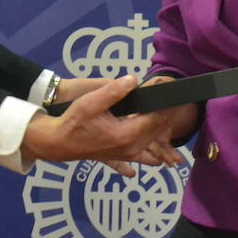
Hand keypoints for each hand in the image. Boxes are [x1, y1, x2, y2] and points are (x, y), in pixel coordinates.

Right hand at [21, 75, 168, 176]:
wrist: (58, 143)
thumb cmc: (73, 122)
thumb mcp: (91, 103)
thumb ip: (113, 91)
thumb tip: (133, 80)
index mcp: (125, 134)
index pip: (155, 119)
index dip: (166, 106)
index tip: (175, 95)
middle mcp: (130, 147)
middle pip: (157, 131)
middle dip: (168, 117)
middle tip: (179, 102)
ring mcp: (126, 154)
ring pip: (152, 143)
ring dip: (163, 133)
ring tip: (172, 118)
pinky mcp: (120, 155)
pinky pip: (141, 155)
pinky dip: (149, 153)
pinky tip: (156, 158)